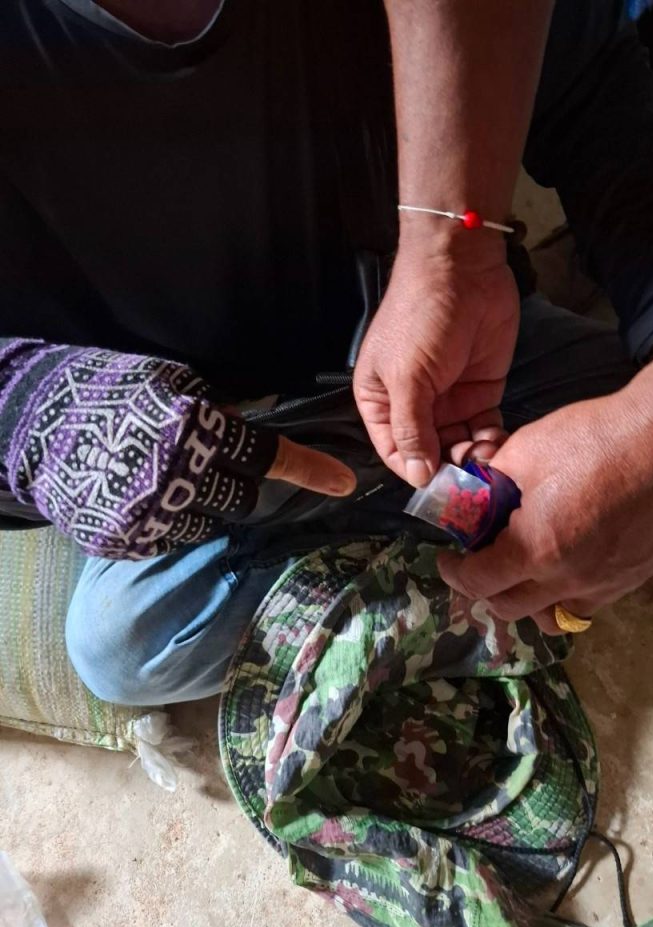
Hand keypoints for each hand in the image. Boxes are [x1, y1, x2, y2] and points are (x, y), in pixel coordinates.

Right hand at [10, 346, 354, 558]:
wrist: (27, 421)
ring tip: (164, 478)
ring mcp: (148, 516)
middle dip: (235, 482)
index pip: (266, 456)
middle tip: (207, 464)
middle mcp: (176, 478)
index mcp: (192, 430)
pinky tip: (139, 494)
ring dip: (200, 505)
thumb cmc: (104, 388)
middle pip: (242, 498)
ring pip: (207, 524)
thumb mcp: (167, 381)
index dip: (309, 469)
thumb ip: (217, 413)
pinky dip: (166, 521)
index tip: (344, 484)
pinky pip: (168, 539)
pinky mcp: (125, 541)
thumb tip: (255, 434)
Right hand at [353, 231, 517, 486]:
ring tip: (489, 466)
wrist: (462, 269)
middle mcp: (414, 407)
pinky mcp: (480, 393)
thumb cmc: (420, 318)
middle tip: (472, 485)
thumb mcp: (407, 377)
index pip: (395, 453)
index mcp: (381, 402)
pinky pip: (485, 430)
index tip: (439, 492)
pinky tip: (501, 448)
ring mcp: (448, 401)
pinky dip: (492, 442)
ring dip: (473, 460)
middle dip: (449, 470)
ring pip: (459, 446)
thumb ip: (411, 430)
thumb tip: (418, 478)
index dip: (415, 473)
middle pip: (430, 454)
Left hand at [437, 389, 652, 632]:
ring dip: (528, 599)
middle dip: (486, 589)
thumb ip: (490, 487)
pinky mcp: (631, 579)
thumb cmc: (593, 439)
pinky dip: (566, 593)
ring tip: (524, 570)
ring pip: (550, 614)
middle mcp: (567, 579)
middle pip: (509, 608)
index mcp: (534, 548)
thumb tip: (471, 501)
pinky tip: (566, 563)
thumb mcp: (523, 452)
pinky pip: (587, 603)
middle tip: (482, 563)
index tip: (450, 561)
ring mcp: (603, 584)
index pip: (478, 583)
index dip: (455, 573)